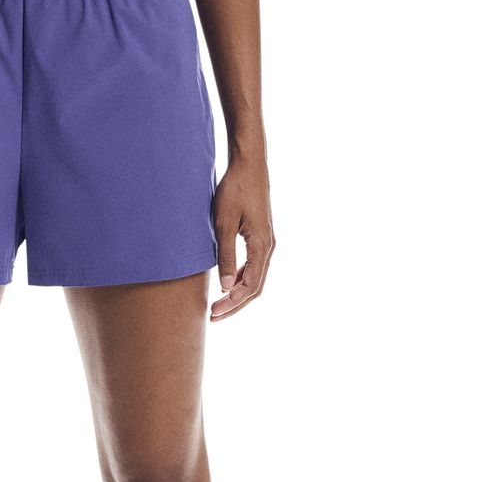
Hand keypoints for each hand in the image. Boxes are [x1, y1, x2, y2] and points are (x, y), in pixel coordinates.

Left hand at [211, 157, 274, 319]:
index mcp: (262, 245)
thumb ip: (226, 255)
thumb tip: (225, 287)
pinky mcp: (260, 236)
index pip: (250, 286)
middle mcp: (269, 246)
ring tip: (217, 305)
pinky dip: (241, 279)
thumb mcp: (224, 223)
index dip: (232, 303)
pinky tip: (226, 282)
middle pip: (255, 287)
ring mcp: (266, 241)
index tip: (213, 313)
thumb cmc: (234, 189)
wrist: (248, 164)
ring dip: (237, 293)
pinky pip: (254, 265)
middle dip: (234, 304)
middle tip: (213, 316)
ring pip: (255, 277)